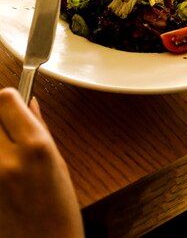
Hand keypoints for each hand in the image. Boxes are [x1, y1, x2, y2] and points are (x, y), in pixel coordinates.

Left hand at [0, 87, 83, 237]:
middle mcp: (6, 159)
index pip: (6, 98)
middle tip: (9, 129)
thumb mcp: (57, 161)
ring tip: (5, 148)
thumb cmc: (58, 211)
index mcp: (35, 146)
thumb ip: (39, 128)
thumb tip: (28, 103)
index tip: (15, 103)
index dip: (11, 98)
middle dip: (0, 117)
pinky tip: (4, 163)